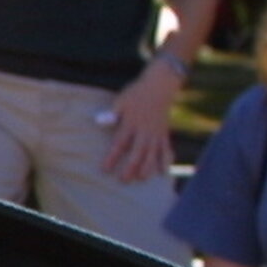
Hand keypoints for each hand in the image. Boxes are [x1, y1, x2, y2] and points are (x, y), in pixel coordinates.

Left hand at [105, 64, 177, 182]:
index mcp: (131, 124)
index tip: (104, 169)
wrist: (160, 86)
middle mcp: (145, 131)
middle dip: (131, 167)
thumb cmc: (136, 94)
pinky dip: (166, 160)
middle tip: (123, 180)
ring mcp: (157, 133)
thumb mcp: (121, 101)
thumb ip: (112, 113)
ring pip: (153, 153)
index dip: (112, 157)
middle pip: (138, 152)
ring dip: (148, 167)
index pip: (120, 144)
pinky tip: (164, 172)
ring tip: (142, 178)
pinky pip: (167, 148)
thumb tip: (99, 121)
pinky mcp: (165, 133)